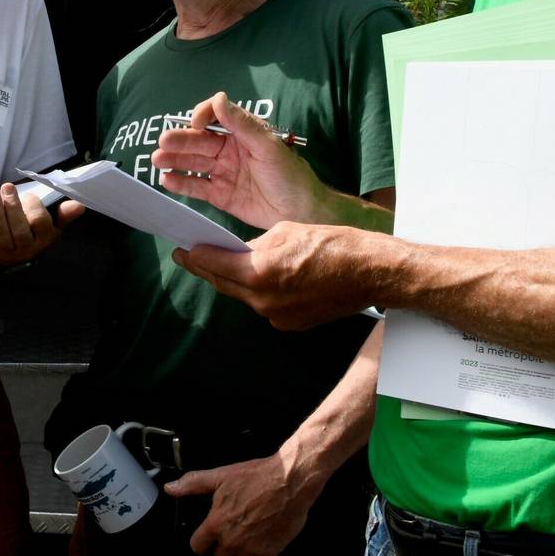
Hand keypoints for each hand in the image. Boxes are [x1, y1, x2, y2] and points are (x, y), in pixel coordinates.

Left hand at [0, 184, 84, 264]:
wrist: (17, 255)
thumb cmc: (37, 233)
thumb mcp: (54, 224)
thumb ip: (64, 214)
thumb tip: (79, 205)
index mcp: (42, 238)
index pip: (39, 222)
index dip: (33, 208)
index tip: (29, 195)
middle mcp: (24, 247)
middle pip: (18, 229)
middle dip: (12, 208)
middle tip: (6, 187)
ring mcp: (4, 249)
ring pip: (0, 233)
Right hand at [151, 93, 325, 229]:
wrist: (302, 212)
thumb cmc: (290, 175)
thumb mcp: (268, 146)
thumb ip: (242, 124)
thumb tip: (218, 99)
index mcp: (242, 134)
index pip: (214, 118)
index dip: (202, 117)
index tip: (196, 124)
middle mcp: (229, 151)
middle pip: (199, 142)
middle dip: (180, 141)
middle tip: (162, 143)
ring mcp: (223, 173)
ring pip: (194, 164)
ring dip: (175, 161)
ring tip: (157, 160)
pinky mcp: (220, 196)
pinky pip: (197, 188)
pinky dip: (181, 184)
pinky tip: (167, 180)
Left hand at [166, 453, 324, 555]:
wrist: (289, 480)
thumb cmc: (257, 477)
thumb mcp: (220, 476)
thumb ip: (193, 484)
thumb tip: (170, 488)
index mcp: (217, 523)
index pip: (198, 547)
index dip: (201, 542)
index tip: (207, 539)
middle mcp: (232, 540)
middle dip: (223, 548)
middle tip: (232, 533)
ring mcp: (252, 548)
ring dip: (241, 555)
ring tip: (247, 539)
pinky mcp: (271, 552)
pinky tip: (262, 543)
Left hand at [173, 221, 383, 330]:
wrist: (370, 272)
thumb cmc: (333, 245)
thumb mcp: (284, 232)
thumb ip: (255, 245)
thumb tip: (240, 252)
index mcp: (259, 274)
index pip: (214, 265)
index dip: (196, 256)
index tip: (183, 250)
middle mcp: (263, 301)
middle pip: (224, 284)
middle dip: (206, 270)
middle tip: (189, 258)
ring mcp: (277, 316)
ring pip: (244, 296)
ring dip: (233, 280)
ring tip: (223, 265)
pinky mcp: (290, 323)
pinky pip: (264, 304)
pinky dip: (258, 291)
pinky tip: (260, 278)